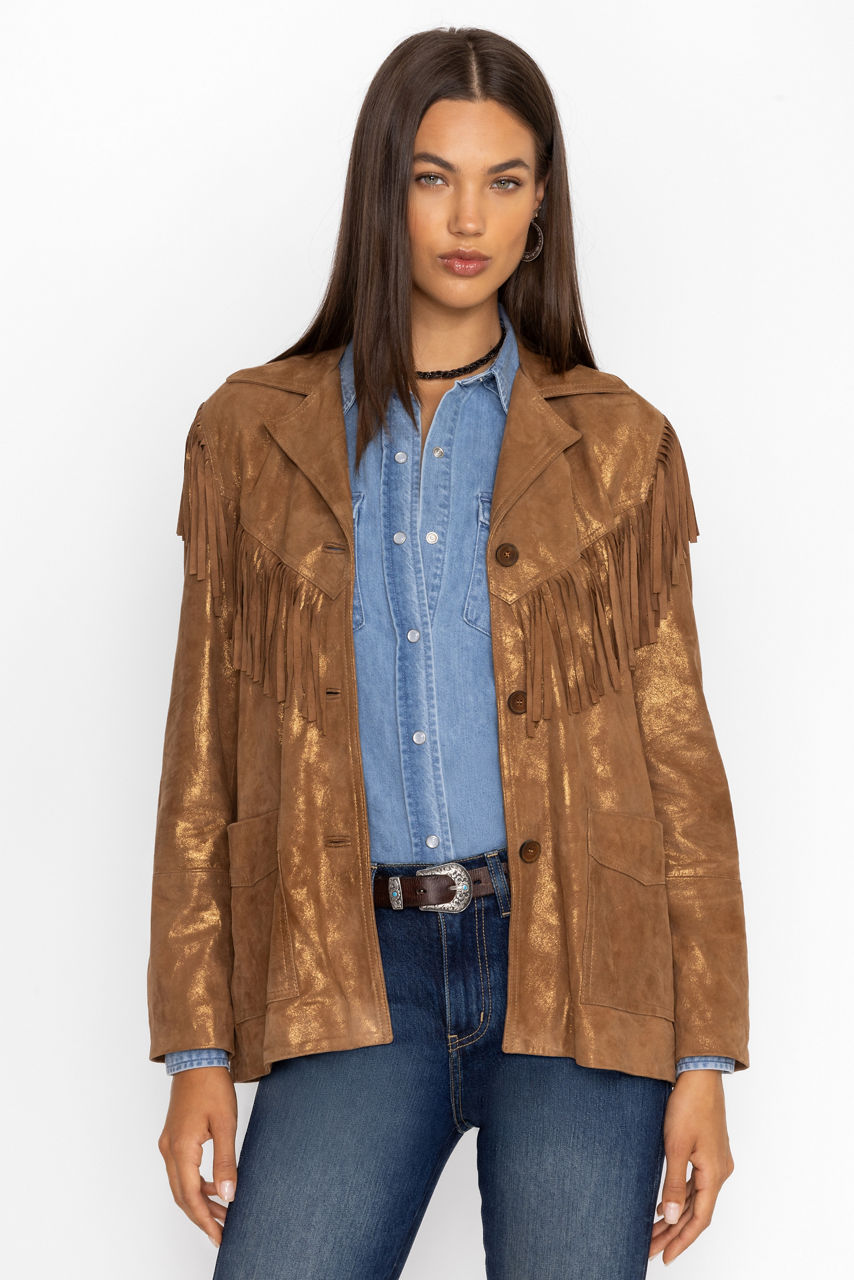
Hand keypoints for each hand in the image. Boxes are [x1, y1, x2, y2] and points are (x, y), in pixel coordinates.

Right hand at [157, 1066, 237, 1247]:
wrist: (197, 1058)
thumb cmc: (212, 1086)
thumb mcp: (225, 1125)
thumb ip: (225, 1162)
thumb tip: (229, 1196)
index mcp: (180, 1149)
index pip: (190, 1197)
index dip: (204, 1220)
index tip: (219, 1237)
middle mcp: (169, 1150)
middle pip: (182, 1196)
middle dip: (201, 1216)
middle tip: (222, 1233)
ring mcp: (168, 1144)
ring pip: (181, 1184)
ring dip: (200, 1201)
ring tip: (223, 1213)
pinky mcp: (174, 1137)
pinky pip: (182, 1170)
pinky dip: (197, 1184)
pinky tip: (216, 1186)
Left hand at [648, 1070, 734, 1265]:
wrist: (700, 1074)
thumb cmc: (688, 1105)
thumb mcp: (676, 1146)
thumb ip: (675, 1184)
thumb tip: (672, 1217)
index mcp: (715, 1174)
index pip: (700, 1219)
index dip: (682, 1241)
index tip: (665, 1257)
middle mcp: (720, 1171)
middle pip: (697, 1212)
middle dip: (673, 1232)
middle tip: (650, 1249)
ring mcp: (716, 1161)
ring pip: (696, 1198)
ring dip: (676, 1215)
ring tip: (653, 1232)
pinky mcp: (708, 1151)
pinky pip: (696, 1184)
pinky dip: (681, 1197)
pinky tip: (666, 1204)